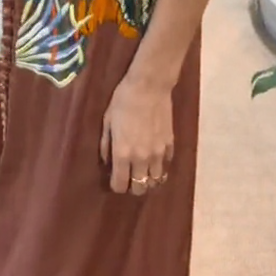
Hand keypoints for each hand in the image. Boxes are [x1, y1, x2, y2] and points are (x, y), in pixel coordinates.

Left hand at [100, 74, 174, 195]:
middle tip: (129, 175)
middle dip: (133, 186)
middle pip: (140, 189)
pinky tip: (155, 156)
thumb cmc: (123, 100)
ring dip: (148, 179)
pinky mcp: (169, 145)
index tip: (115, 178)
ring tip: (143, 170)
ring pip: (155, 180)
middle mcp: (141, 159)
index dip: (116, 185)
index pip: (120, 185)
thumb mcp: (107, 122)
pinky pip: (166, 164)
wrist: (149, 86)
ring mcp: (158, 153)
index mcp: (122, 154)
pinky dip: (160, 165)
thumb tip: (108, 163)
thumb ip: (106, 145)